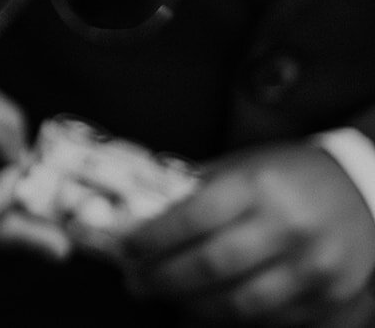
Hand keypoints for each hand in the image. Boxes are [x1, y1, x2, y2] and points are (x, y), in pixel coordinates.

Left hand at [123, 141, 374, 323]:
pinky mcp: (329, 296)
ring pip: (241, 304)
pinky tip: (209, 315)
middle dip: (164, 280)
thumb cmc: (288, 175)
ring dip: (194, 309)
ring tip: (170, 302)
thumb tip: (140, 216)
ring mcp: (313, 265)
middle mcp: (287, 226)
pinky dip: (234, 322)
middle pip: (212, 266)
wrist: (358, 188)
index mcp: (258, 186)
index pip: (193, 217)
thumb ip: (197, 192)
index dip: (153, 239)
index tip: (127, 248)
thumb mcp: (242, 166)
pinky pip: (272, 321)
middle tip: (138, 283)